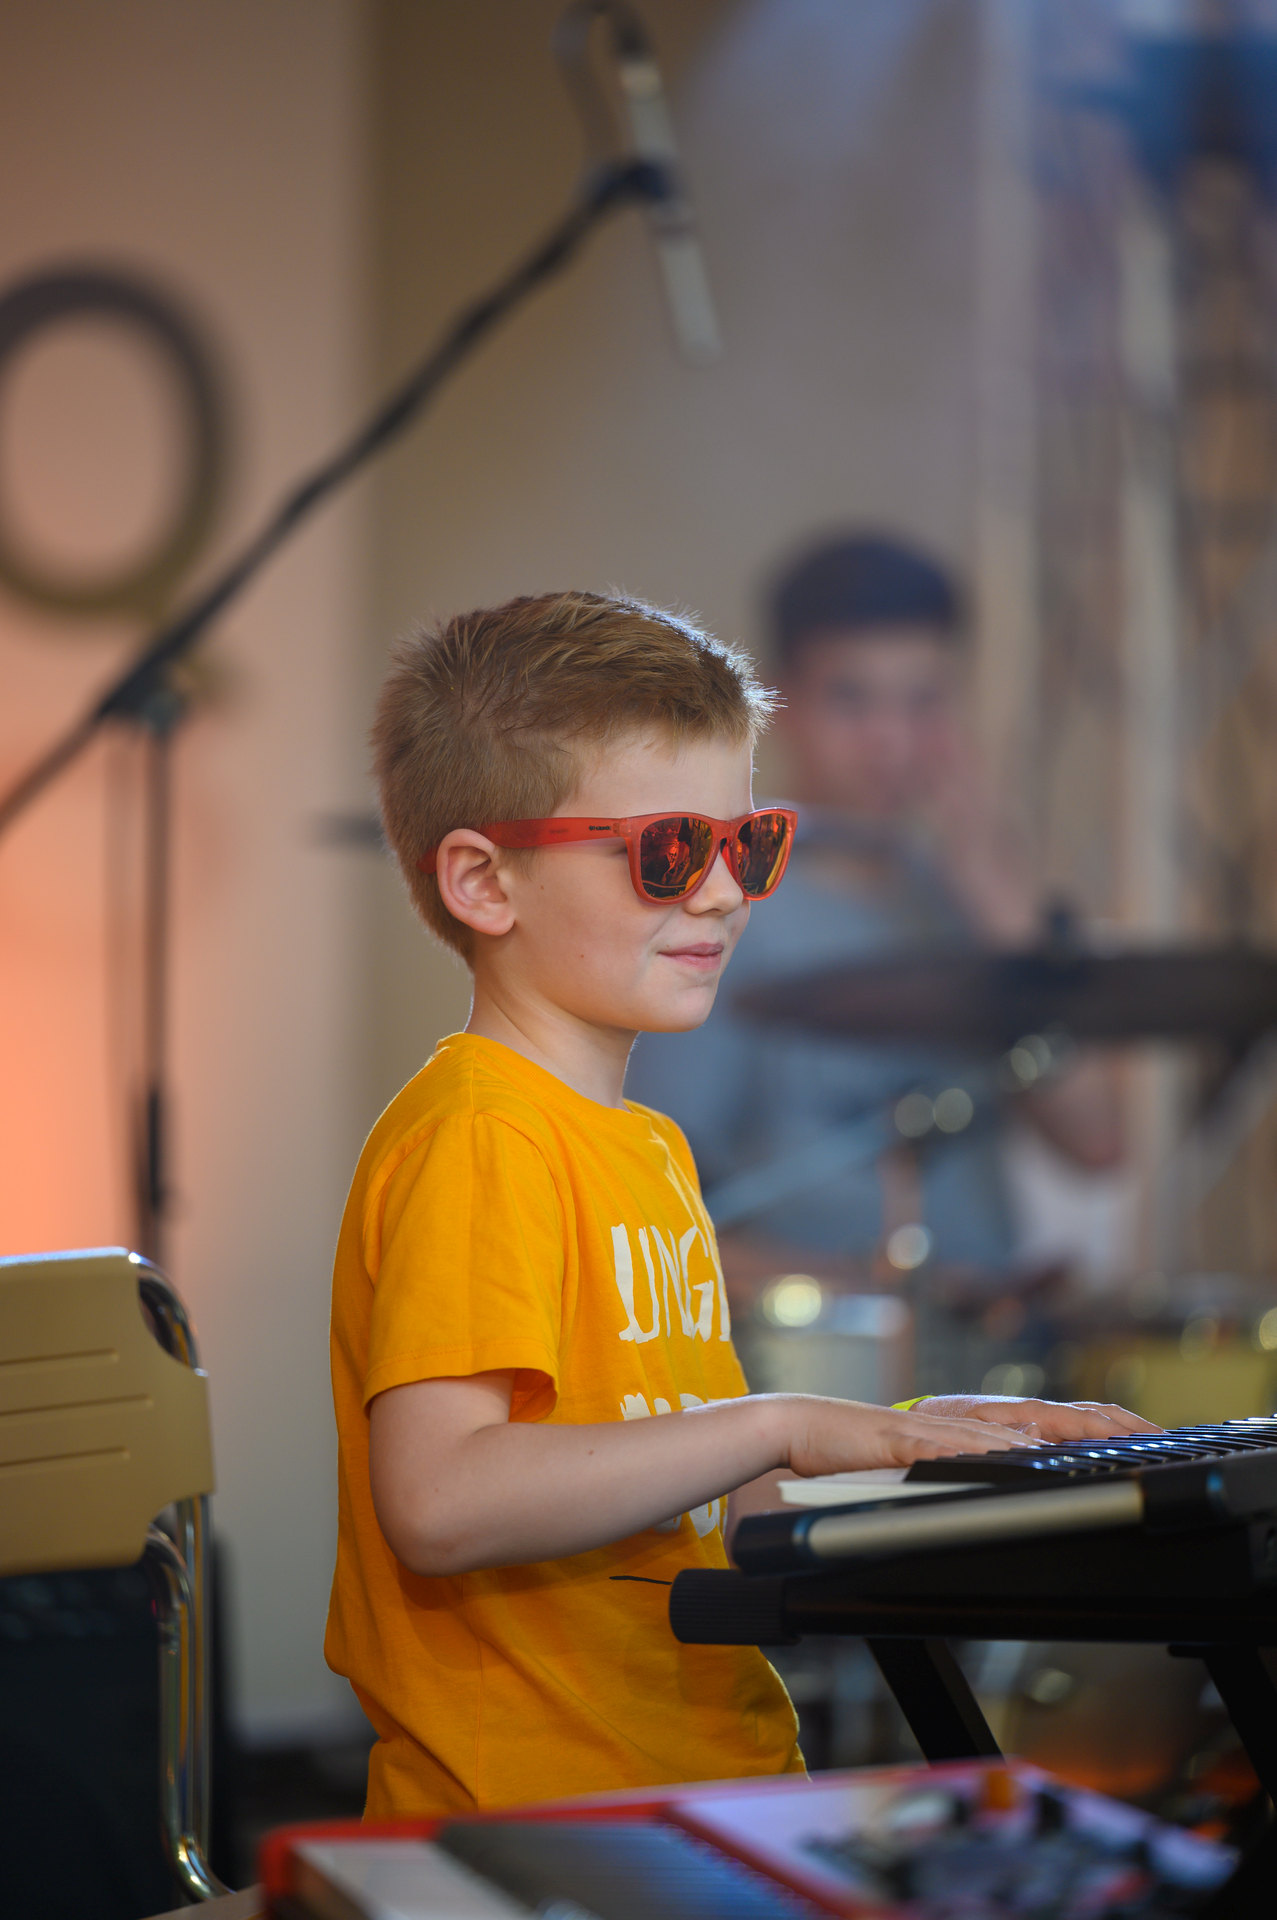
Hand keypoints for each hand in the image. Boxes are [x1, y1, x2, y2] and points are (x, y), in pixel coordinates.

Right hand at [782, 1397, 1036, 1478]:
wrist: (790, 1424)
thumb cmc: (831, 1448)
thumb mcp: (880, 1460)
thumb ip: (908, 1468)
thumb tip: (929, 1487)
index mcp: (922, 1433)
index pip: (981, 1435)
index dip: (1018, 1442)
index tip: (1054, 1447)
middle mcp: (922, 1427)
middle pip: (986, 1434)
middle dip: (1028, 1442)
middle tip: (1067, 1449)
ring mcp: (907, 1432)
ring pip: (968, 1438)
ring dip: (1006, 1447)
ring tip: (1043, 1453)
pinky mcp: (888, 1442)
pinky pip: (929, 1450)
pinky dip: (957, 1455)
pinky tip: (981, 1461)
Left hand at [910, 1396, 1161, 1441]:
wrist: (925, 1418)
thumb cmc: (947, 1425)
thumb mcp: (972, 1432)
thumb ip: (1005, 1434)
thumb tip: (1040, 1435)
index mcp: (1030, 1411)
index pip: (1085, 1420)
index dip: (1117, 1430)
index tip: (1148, 1440)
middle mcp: (1040, 1411)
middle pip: (1098, 1413)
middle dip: (1134, 1425)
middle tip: (1170, 1442)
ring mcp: (1040, 1415)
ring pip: (1092, 1416)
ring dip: (1125, 1425)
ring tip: (1156, 1441)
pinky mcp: (1035, 1423)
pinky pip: (1079, 1423)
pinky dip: (1105, 1428)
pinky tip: (1117, 1442)